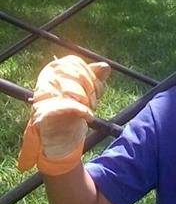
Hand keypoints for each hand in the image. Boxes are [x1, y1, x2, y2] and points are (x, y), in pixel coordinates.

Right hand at [17, 56, 109, 174]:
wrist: (62, 140)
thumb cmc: (72, 114)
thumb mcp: (88, 94)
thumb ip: (95, 79)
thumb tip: (105, 66)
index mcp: (53, 71)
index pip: (74, 63)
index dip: (90, 75)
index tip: (97, 90)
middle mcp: (45, 80)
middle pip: (75, 75)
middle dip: (91, 89)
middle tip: (93, 103)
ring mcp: (43, 97)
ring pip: (73, 90)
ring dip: (86, 101)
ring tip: (87, 110)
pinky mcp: (43, 114)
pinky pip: (67, 106)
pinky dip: (82, 111)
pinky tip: (88, 116)